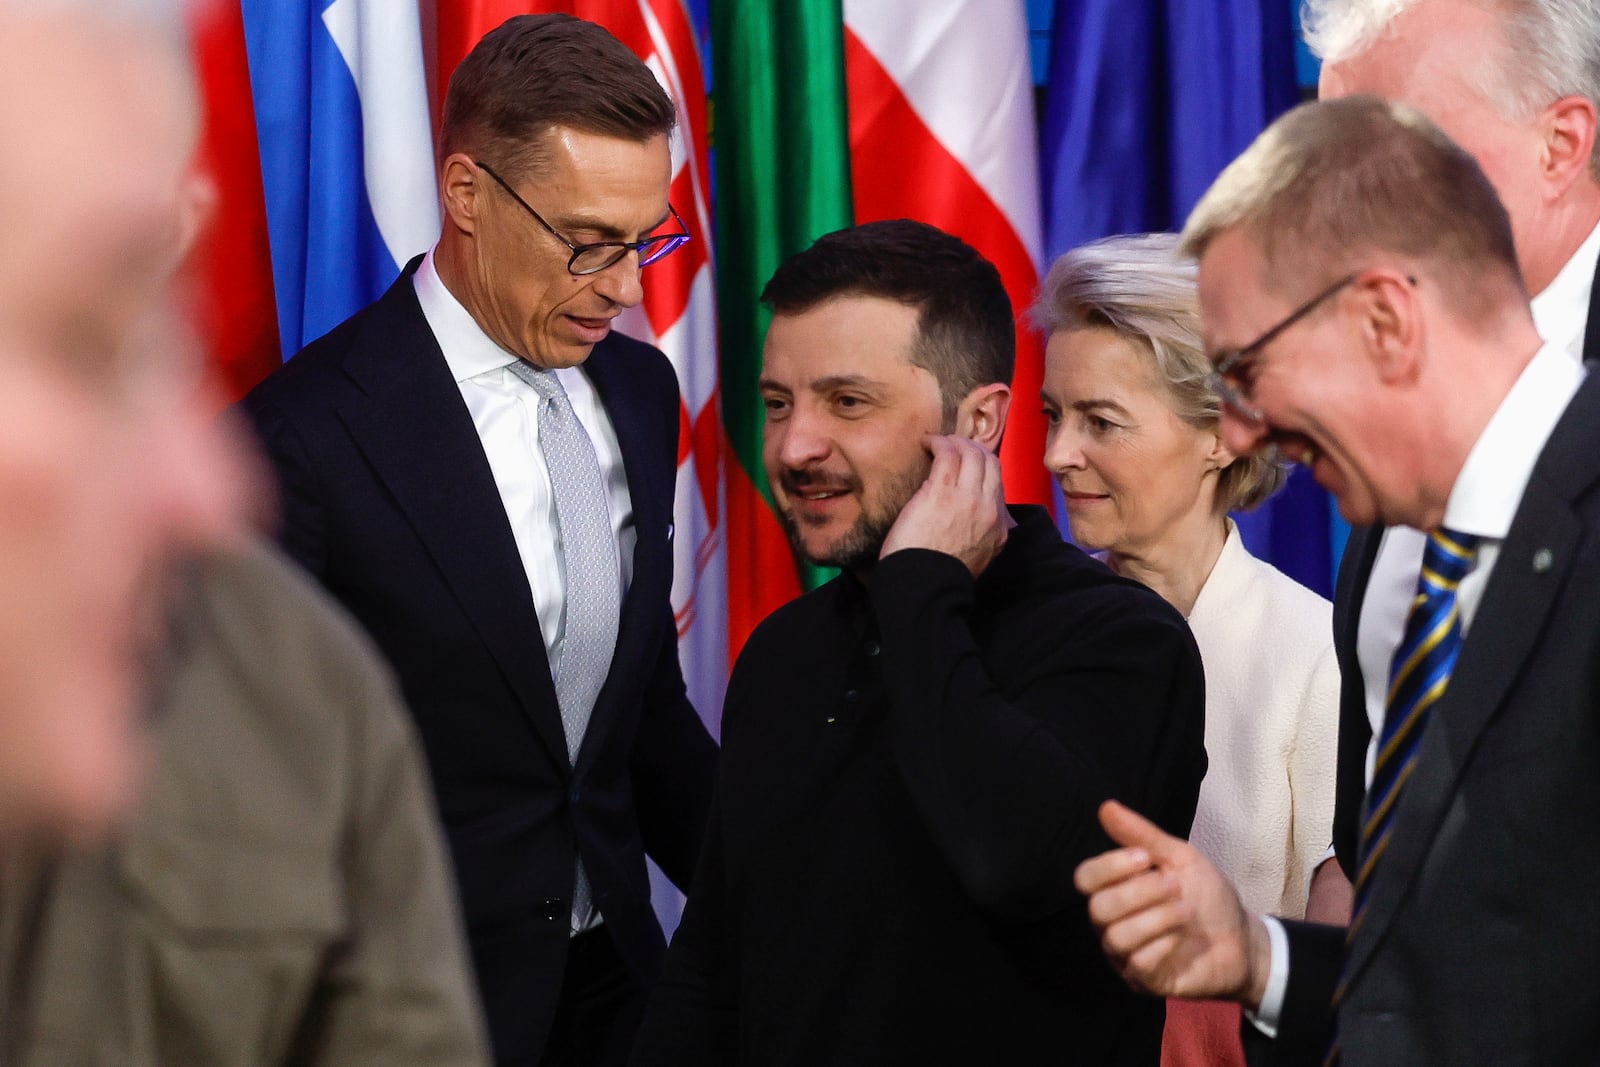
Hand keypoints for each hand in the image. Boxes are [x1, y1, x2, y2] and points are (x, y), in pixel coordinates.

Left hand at [879, 435, 1009, 575]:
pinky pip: (947, 454)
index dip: (983, 467)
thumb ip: (984, 537)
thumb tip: (979, 523)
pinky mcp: (941, 492)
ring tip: (938, 442)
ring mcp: (967, 499)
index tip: (967, 463)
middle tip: (953, 446)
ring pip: (971, 453)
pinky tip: (927, 442)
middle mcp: (989, 510)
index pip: (999, 484)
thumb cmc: (938, 576)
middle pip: (990, 463)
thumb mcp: (978, 559)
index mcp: (1000, 528)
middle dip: (972, 448)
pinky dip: (939, 442)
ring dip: (954, 442)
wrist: (923, 588)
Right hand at [1074, 801, 1271, 1009]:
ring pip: (1117, 936)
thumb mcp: (1181, 858)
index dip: (1110, 866)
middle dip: (1139, 892)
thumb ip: (1142, 836)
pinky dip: (1162, 945)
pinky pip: (1138, 963)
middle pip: (1098, 908)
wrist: (1243, 939)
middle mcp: (1112, 923)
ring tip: (1184, 910)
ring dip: (1155, 918)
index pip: (1086, 878)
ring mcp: (1126, 955)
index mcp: (1115, 890)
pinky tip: (1181, 939)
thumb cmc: (1207, 896)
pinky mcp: (1145, 981)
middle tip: (1174, 885)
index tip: (1146, 858)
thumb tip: (1106, 807)